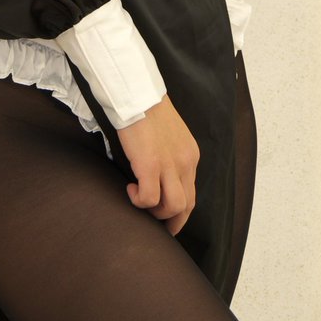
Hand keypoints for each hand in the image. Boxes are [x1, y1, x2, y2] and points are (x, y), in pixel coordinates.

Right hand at [117, 94, 199, 236]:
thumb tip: (155, 175)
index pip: (191, 193)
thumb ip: (168, 155)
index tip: (166, 217)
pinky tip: (129, 189)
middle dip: (172, 222)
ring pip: (173, 207)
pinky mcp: (150, 165)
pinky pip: (149, 198)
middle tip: (156, 228)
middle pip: (186, 206)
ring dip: (155, 213)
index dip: (179, 211)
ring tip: (139, 202)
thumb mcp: (168, 136)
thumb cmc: (147, 110)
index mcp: (190, 156)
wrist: (137, 93)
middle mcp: (185, 163)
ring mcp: (169, 165)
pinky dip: (139, 200)